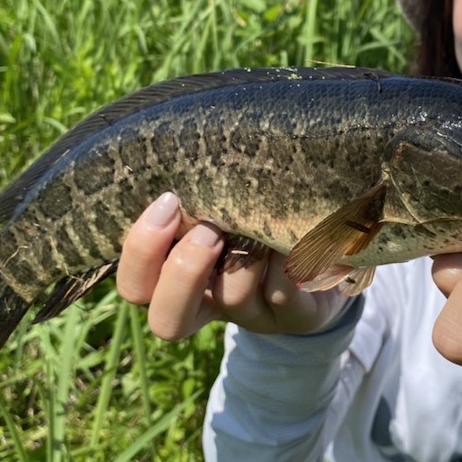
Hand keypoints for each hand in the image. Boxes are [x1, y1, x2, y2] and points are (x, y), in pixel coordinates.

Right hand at [116, 192, 349, 339]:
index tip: (170, 200)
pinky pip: (283, 289)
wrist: (327, 256)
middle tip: (210, 231)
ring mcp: (252, 316)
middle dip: (184, 271)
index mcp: (177, 277)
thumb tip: (193, 140)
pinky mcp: (295, 317)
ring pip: (232, 297)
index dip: (142, 251)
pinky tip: (298, 230)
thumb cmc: (261, 215)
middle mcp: (209, 304)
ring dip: (245, 255)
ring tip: (263, 223)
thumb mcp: (225, 202)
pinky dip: (286, 255)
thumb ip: (201, 188)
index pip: (134, 285)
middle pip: (166, 321)